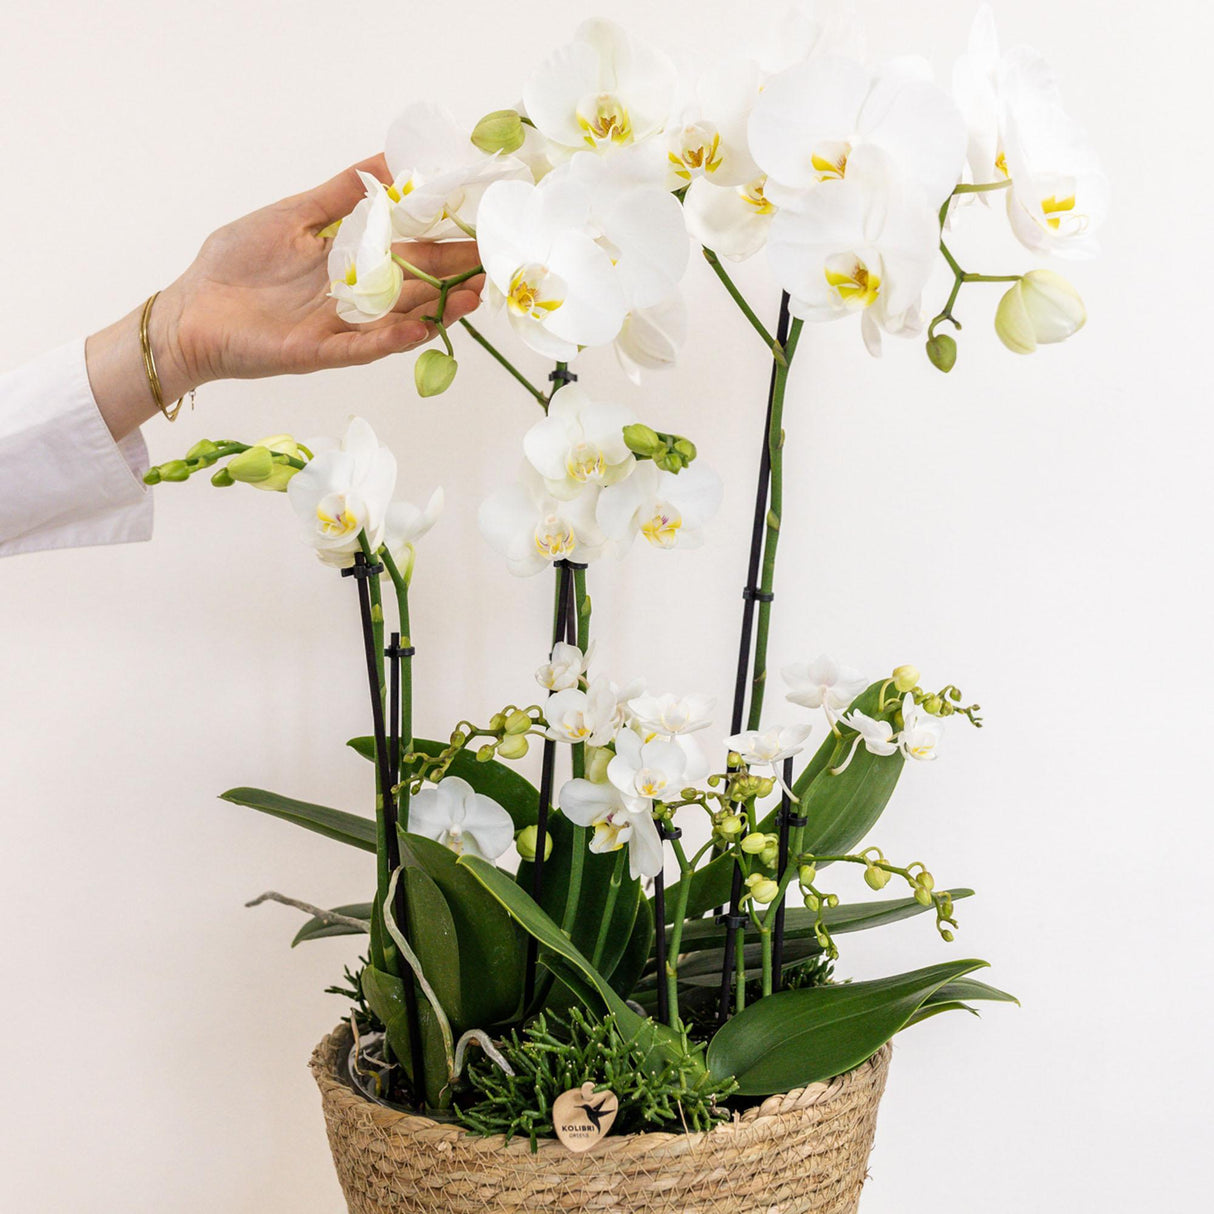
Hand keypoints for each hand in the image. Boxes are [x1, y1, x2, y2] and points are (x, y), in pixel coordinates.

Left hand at [154, 154, 483, 395]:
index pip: (412, 252)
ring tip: (474, 296)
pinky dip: (392, 339)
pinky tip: (420, 329)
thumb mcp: (294, 214)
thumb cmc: (236, 262)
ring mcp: (343, 327)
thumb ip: (342, 193)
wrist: (192, 310)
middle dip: (457, 278)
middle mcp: (358, 297)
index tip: (481, 230)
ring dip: (439, 311)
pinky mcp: (320, 351)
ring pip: (402, 320)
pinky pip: (363, 347)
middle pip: (419, 287)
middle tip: (495, 268)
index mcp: (354, 262)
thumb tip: (389, 161)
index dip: (447, 243)